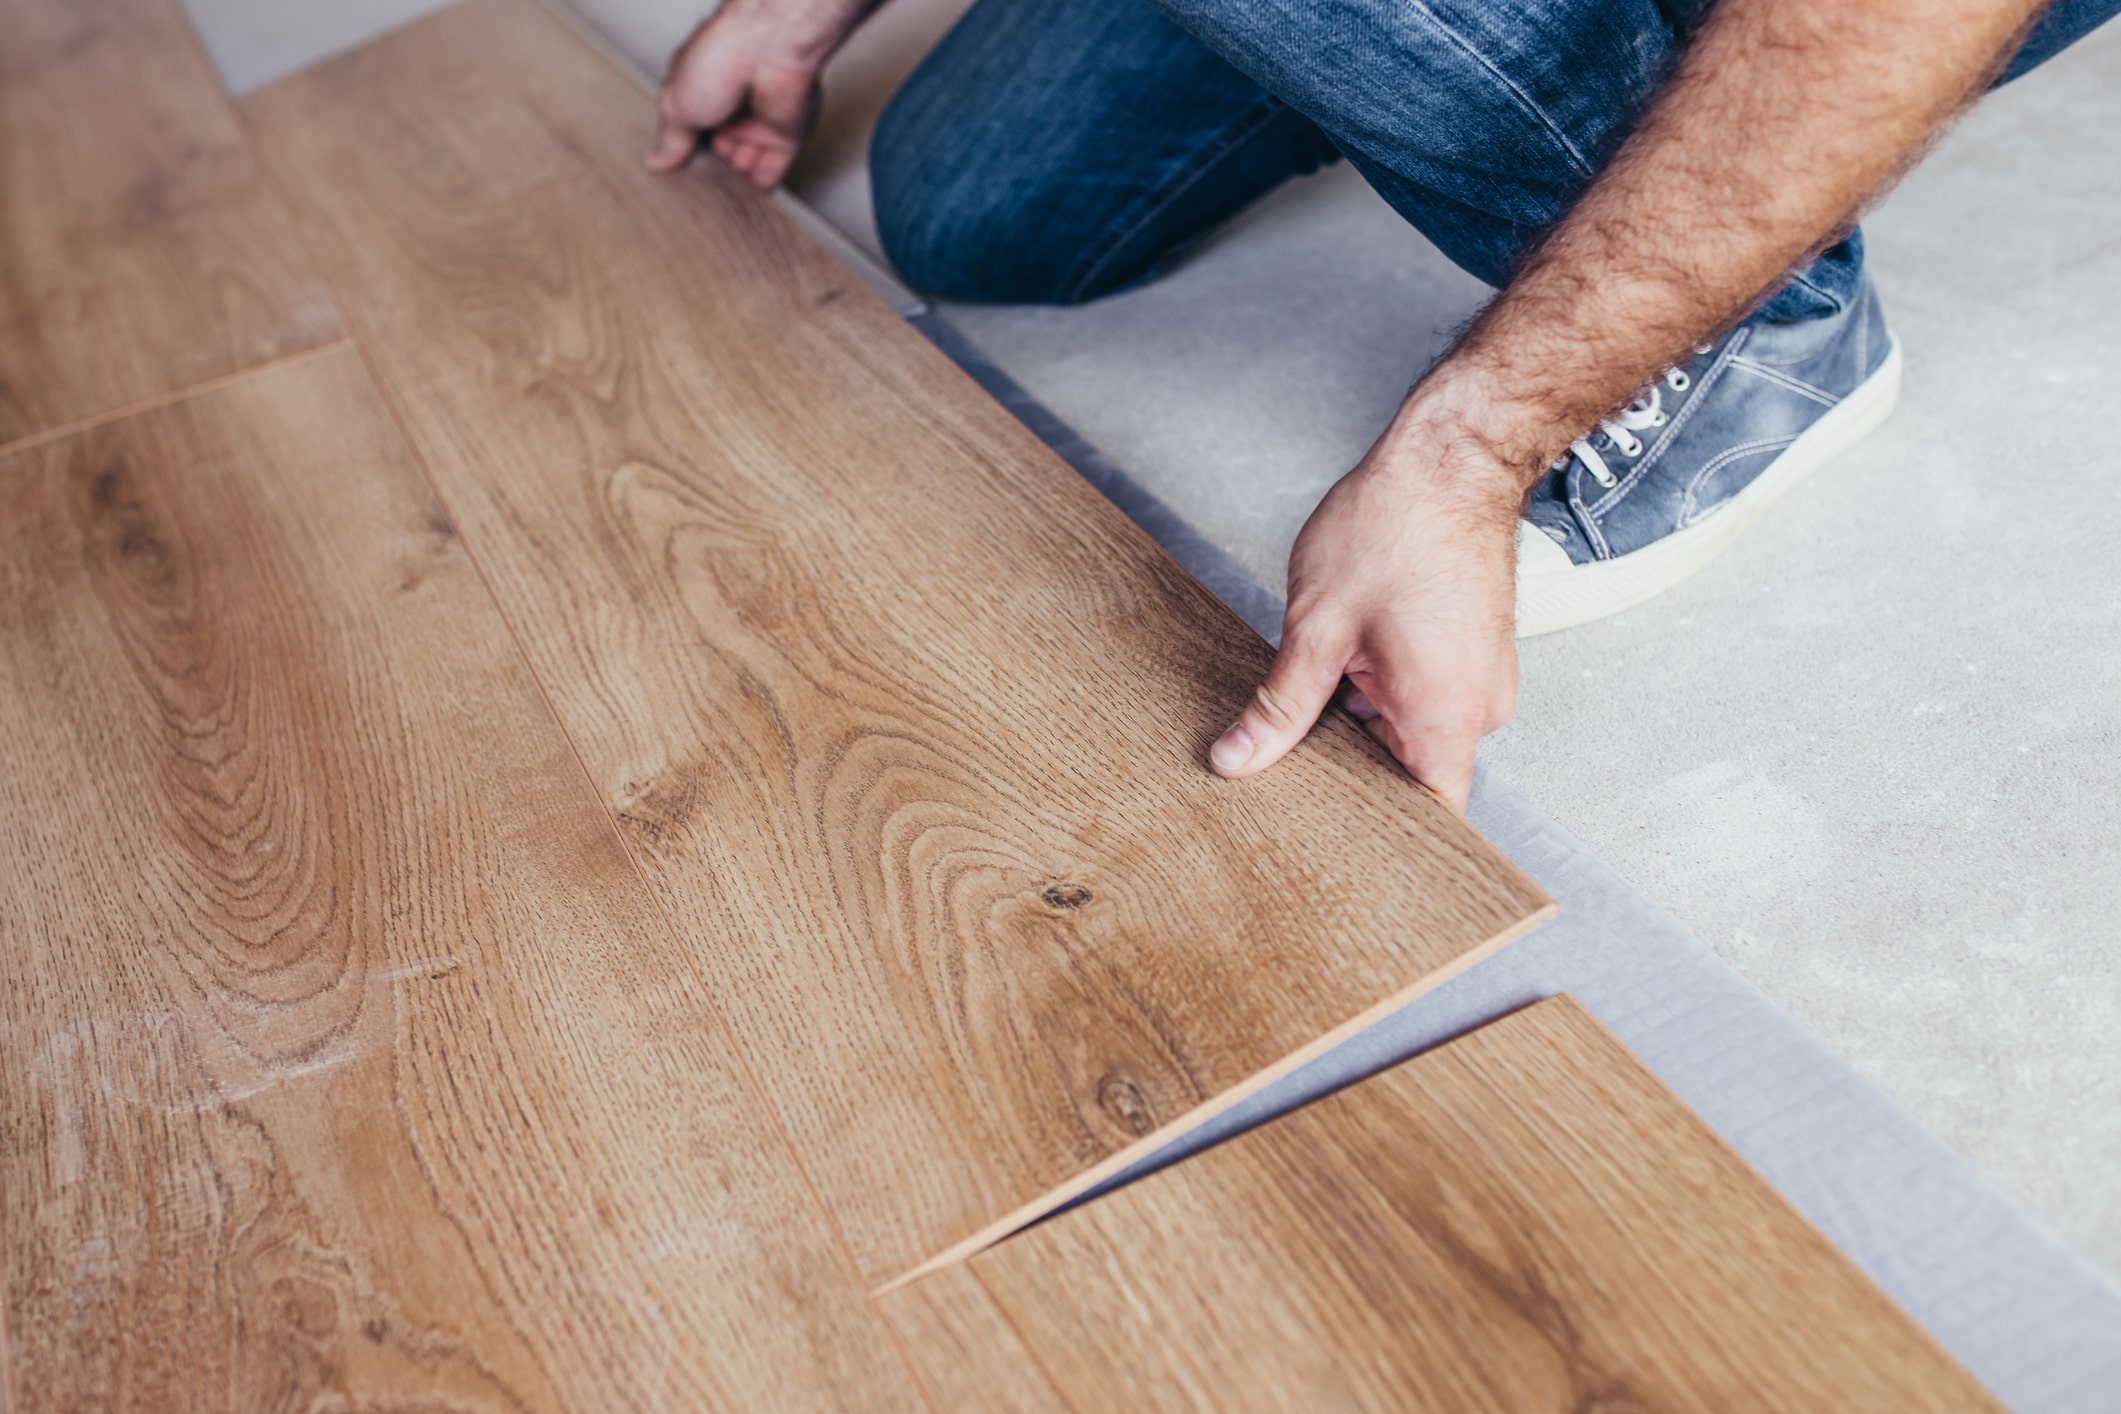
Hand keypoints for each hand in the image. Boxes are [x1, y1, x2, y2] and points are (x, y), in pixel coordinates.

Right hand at [645, 0, 861, 186]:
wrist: (768, 52)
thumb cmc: (719, 59)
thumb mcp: (677, 104)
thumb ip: (670, 139)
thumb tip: (654, 161)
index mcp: (702, 94)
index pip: (690, 132)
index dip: (681, 152)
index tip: (671, 177)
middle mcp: (731, 109)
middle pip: (718, 153)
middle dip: (708, 172)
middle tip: (694, 196)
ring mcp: (759, 125)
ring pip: (744, 167)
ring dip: (732, 184)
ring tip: (714, 207)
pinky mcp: (786, 139)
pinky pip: (772, 172)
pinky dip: (759, 190)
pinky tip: (744, 207)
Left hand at [1208, 410, 1523, 810]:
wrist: (1452, 458)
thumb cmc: (1396, 527)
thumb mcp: (1316, 627)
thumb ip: (1280, 707)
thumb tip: (1237, 758)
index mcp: (1445, 715)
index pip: (1428, 814)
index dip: (1379, 832)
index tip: (1328, 833)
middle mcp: (1479, 707)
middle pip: (1412, 772)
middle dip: (1351, 762)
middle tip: (1293, 746)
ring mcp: (1483, 678)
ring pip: (1413, 729)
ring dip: (1363, 716)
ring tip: (1322, 678)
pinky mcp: (1474, 652)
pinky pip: (1426, 695)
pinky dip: (1383, 688)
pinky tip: (1346, 658)